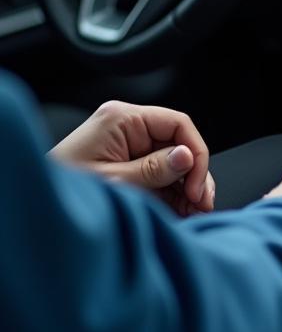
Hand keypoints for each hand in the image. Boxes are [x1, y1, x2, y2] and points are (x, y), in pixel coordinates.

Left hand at [49, 101, 214, 216]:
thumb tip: (187, 157)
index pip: (178, 124)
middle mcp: (128, 128)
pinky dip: (173, 194)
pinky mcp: (128, 165)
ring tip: (192, 212)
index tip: (196, 185)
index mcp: (122, 119)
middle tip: (200, 204)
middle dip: (193, 175)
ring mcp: (128, 147)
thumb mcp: (114, 182)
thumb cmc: (63, 192)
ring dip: (186, 188)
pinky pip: (161, 175)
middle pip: (179, 145)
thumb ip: (153, 169)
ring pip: (175, 163)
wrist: (31, 210)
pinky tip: (181, 210)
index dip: (195, 153)